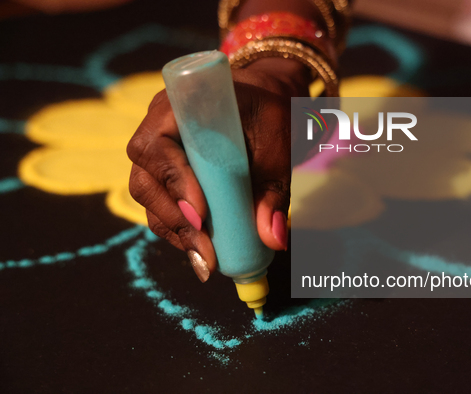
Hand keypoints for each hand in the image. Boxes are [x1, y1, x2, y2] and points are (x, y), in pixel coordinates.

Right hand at [127, 58, 310, 280]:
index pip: (159, 147)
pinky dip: (180, 232)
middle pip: (146, 180)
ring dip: (176, 232)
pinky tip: (201, 253)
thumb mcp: (279, 144)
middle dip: (175, 220)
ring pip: (150, 199)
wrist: (261, 102)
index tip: (201, 214)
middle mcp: (157, 130)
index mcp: (179, 107)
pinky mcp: (165, 177)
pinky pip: (162, 207)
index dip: (175, 183)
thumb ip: (274, 188)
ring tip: (206, 261)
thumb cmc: (268, 114)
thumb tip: (273, 238)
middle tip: (207, 252)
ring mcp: (157, 155)